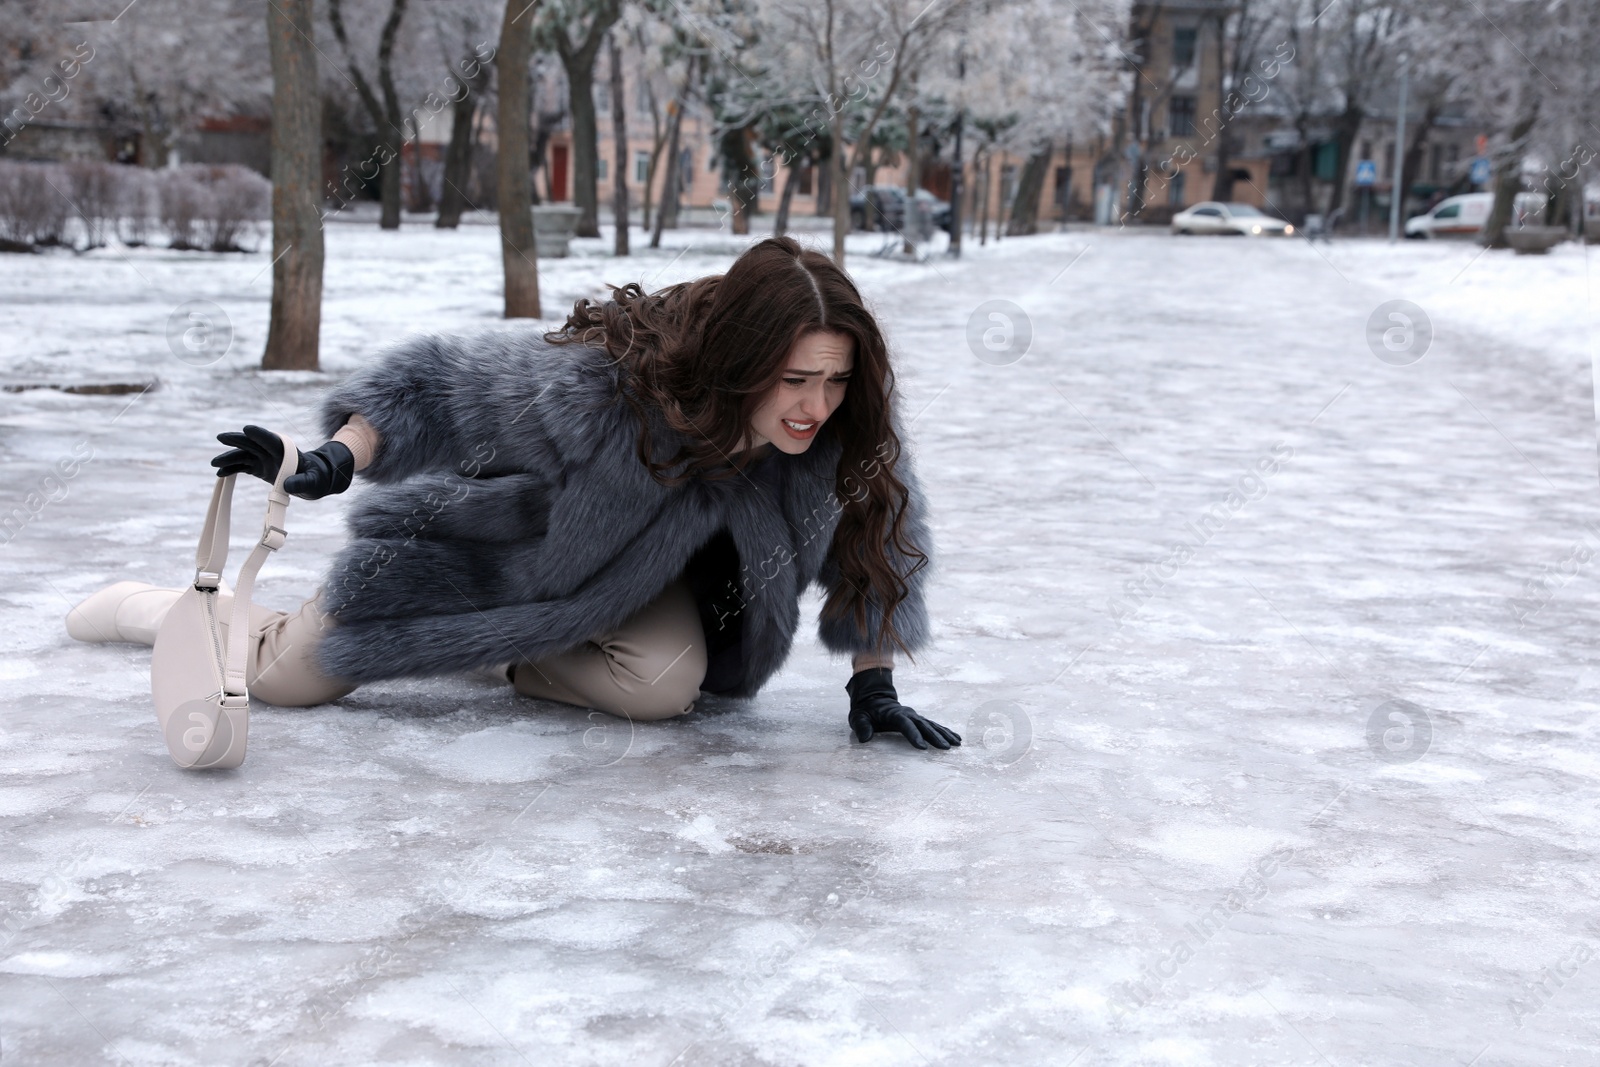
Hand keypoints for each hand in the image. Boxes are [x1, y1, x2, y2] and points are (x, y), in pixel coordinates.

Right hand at [211, 424, 354, 500]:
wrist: (314, 479)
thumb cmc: (316, 478)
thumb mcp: (314, 482)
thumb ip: (302, 482)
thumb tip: (288, 485)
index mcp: (286, 451)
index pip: (272, 440)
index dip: (260, 434)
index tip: (247, 429)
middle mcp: (272, 452)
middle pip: (253, 443)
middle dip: (237, 440)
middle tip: (221, 437)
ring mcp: (264, 459)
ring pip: (244, 455)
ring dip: (230, 458)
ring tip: (215, 464)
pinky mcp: (259, 468)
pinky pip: (243, 466)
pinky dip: (232, 469)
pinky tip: (220, 473)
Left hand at [845, 667, 960, 750]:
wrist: (872, 697)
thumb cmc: (865, 710)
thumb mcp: (858, 717)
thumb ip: (861, 727)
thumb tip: (864, 739)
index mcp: (894, 714)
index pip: (905, 724)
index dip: (914, 735)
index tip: (922, 747)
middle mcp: (908, 713)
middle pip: (924, 725)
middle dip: (936, 736)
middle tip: (946, 747)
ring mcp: (914, 715)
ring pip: (932, 724)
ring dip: (945, 734)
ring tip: (957, 744)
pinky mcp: (918, 719)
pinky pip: (933, 725)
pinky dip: (945, 731)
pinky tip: (956, 738)